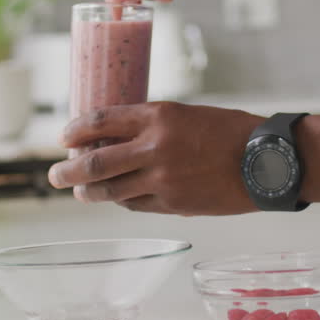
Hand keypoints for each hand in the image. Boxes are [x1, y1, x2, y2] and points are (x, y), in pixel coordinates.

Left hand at [48, 102, 258, 215]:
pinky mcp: (173, 204)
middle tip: (54, 173)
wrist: (265, 159)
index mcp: (159, 115)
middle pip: (95, 163)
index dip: (77, 129)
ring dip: (88, 192)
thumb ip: (156, 126)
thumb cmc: (231, 130)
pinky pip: (135, 205)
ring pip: (110, 191)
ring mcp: (162, 179)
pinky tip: (116, 198)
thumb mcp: (188, 114)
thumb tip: (123, 137)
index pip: (102, 120)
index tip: (64, 135)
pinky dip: (121, 201)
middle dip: (67, 170)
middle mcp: (155, 147)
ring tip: (79, 191)